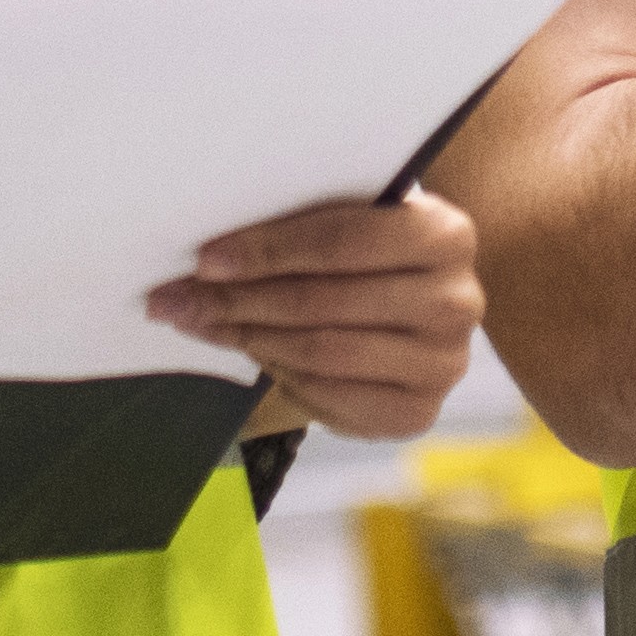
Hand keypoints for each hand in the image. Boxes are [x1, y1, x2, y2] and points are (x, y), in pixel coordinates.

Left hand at [151, 189, 484, 443]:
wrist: (418, 314)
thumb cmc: (372, 258)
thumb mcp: (357, 222)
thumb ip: (306, 224)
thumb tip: (211, 249)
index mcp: (446, 235)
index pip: (343, 239)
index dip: (268, 249)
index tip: (207, 259)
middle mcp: (456, 301)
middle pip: (324, 300)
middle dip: (241, 298)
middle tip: (179, 297)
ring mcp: (442, 364)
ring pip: (320, 351)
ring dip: (247, 336)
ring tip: (197, 321)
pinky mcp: (416, 413)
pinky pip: (327, 394)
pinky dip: (278, 373)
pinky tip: (247, 351)